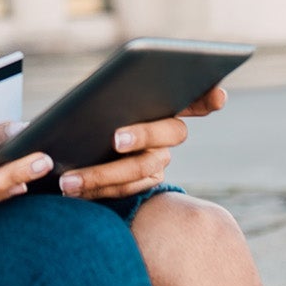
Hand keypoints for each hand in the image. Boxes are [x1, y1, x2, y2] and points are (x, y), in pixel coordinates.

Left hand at [57, 85, 226, 199]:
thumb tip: (108, 98)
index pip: (196, 96)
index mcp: (164, 100)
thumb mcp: (93, 97)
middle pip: (171, 133)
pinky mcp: (146, 183)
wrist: (67, 143)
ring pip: (142, 168)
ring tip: (68, 180)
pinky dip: (96, 190)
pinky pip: (125, 190)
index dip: (209, 97)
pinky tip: (69, 192)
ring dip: (103, 174)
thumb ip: (107, 93)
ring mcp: (160, 159)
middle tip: (117, 138)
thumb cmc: (83, 110)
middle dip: (145, 134)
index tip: (217, 97)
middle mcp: (169, 131)